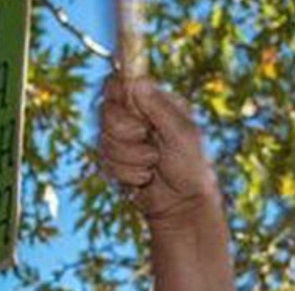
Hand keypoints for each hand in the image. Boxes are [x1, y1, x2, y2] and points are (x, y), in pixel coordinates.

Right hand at [99, 75, 219, 225]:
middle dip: (125, 132)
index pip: (119, 83)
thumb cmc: (191, 167)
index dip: (118, 95)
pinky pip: (105, 162)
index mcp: (153, 102)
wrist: (183, 205)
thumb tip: (137, 80)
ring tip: (152, 166)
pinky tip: (143, 178)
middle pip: (106, 111)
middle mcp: (135, 117)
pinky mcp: (115, 161)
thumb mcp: (182, 134)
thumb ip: (159, 107)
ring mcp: (123, 140)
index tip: (129, 109)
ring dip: (129, 158)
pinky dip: (125, 173)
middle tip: (147, 140)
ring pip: (104, 140)